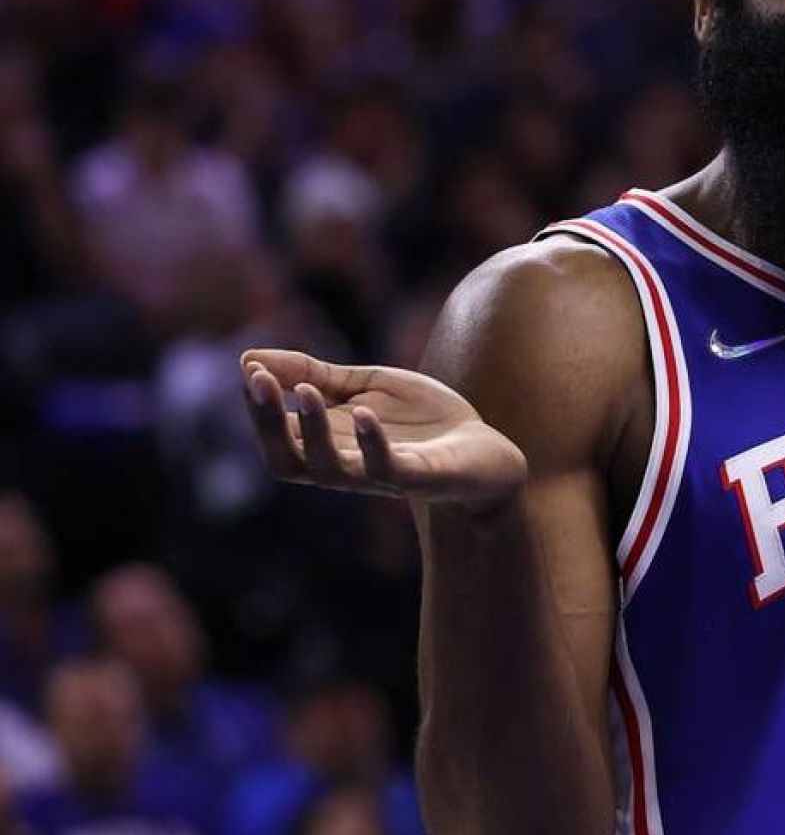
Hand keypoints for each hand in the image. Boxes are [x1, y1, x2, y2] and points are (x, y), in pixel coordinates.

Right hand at [239, 348, 527, 510]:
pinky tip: (363, 413)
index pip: (275, 435)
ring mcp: (380, 475)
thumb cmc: (420, 421)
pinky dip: (372, 443)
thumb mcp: (365, 386)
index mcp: (327, 444)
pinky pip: (386, 469)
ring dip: (312, 431)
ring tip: (306, 392)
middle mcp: (345, 466)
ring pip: (328, 469)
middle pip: (286, 459)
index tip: (250, 369)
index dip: (258, 406)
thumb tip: (248, 357)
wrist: (485, 451)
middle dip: (267, 421)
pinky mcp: (419, 477)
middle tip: (259, 380)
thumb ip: (315, 373)